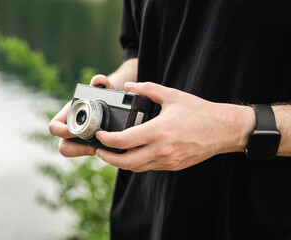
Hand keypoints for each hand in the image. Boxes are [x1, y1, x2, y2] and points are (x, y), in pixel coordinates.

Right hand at [48, 75, 114, 156]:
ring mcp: (78, 139)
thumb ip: (102, 82)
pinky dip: (94, 151)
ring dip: (85, 152)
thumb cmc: (104, 92)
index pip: (54, 126)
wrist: (113, 102)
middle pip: (63, 146)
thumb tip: (98, 81)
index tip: (74, 132)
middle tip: (92, 147)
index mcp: (68, 114)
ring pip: (74, 152)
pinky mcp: (88, 145)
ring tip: (99, 149)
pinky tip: (105, 149)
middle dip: (75, 149)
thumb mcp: (105, 87)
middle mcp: (70, 128)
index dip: (60, 131)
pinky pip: (86, 152)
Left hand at [95, 82, 253, 170]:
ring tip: (112, 153)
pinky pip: (148, 168)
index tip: (99, 134)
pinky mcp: (173, 166)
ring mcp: (168, 161)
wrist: (223, 129)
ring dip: (120, 162)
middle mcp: (162, 150)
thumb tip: (129, 85)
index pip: (123, 141)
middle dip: (107, 157)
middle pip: (125, 162)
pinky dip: (136, 163)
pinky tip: (132, 153)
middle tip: (99, 149)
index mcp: (159, 131)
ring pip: (136, 168)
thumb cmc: (199, 111)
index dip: (106, 140)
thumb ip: (148, 89)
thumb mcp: (172, 95)